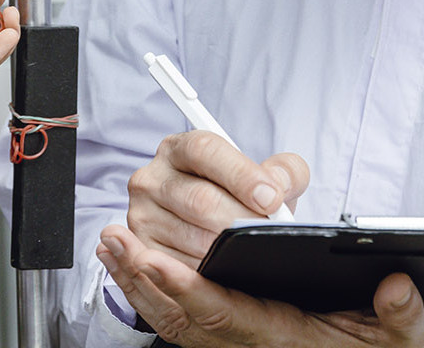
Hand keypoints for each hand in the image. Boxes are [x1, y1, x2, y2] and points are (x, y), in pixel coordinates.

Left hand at [97, 225, 423, 347]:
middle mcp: (242, 339)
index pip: (222, 313)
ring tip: (108, 242)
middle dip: (142, 277)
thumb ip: (401, 318)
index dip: (186, 289)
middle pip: (180, 313)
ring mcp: (223, 336)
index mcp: (276, 333)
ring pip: (166, 314)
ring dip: (132, 279)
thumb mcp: (394, 338)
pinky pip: (167, 315)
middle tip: (115, 240)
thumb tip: (396, 289)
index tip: (155, 261)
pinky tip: (121, 262)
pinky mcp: (213, 327)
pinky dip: (139, 290)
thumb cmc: (358, 340)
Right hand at [127, 131, 309, 267]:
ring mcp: (141, 213)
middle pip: (201, 199)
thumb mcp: (263, 177)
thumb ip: (282, 171)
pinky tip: (228, 267)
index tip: (271, 198)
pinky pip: (182, 268)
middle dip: (242, 220)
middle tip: (267, 232)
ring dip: (230, 251)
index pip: (204, 150)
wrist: (210, 228)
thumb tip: (278, 185)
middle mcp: (151, 176)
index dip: (240, 174)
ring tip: (250, 251)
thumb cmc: (237, 197)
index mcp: (178, 148)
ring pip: (195, 237)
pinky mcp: (143, 248)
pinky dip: (213, 273)